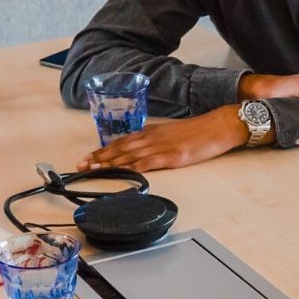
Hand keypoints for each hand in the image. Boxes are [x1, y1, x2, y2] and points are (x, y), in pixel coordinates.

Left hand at [77, 107, 247, 172]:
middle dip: (99, 157)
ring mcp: (160, 147)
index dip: (102, 150)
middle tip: (81, 165)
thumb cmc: (197, 132)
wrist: (217, 126)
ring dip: (109, 163)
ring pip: (129, 155)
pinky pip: (147, 163)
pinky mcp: (171, 156)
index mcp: (150, 132)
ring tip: (93, 169)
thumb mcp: (171, 134)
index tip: (88, 158)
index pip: (121, 141)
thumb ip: (155, 141)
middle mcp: (151, 138)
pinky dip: (131, 167)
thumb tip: (141, 151)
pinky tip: (121, 171)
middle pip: (119, 148)